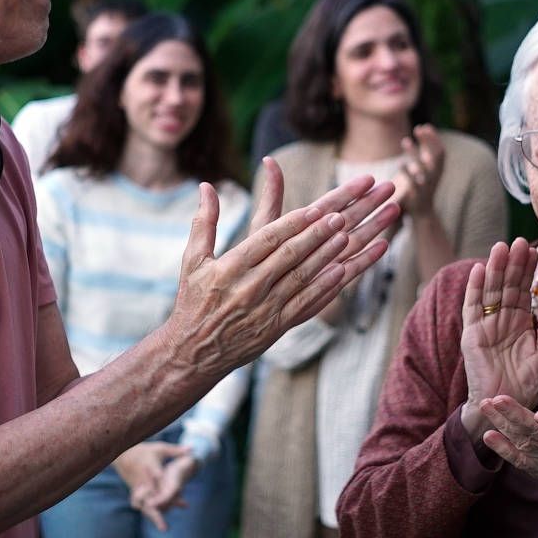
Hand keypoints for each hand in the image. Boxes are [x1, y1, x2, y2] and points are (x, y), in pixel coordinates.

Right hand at [112, 441, 189, 531]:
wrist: (123, 455)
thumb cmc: (145, 451)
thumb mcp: (160, 449)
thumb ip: (175, 451)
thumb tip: (192, 449)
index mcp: (150, 467)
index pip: (158, 480)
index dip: (164, 490)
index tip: (170, 497)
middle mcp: (143, 480)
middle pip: (150, 498)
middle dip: (156, 512)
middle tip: (164, 526)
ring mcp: (138, 488)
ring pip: (145, 505)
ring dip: (154, 516)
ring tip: (164, 527)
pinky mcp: (136, 493)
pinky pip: (144, 504)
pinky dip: (152, 512)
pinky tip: (162, 521)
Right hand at [162, 158, 398, 375]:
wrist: (194, 351)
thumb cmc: (194, 300)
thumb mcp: (192, 260)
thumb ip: (204, 222)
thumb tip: (207, 186)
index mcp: (230, 268)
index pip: (267, 240)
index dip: (293, 224)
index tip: (314, 209)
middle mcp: (250, 287)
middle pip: (289, 256)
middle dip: (316, 235)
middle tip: (339, 217)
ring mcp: (266, 309)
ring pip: (301, 278)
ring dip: (325, 257)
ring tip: (345, 237)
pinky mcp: (276, 327)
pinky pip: (306, 304)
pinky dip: (325, 288)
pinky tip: (342, 273)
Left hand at [391, 125, 444, 217]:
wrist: (423, 213)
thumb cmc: (423, 184)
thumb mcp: (427, 166)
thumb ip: (426, 149)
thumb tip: (423, 127)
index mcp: (439, 169)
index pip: (441, 151)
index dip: (435, 138)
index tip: (425, 125)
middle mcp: (435, 176)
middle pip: (435, 156)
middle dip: (428, 142)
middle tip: (417, 128)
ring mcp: (427, 186)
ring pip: (423, 168)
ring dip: (414, 153)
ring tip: (405, 140)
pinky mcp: (417, 195)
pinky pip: (413, 183)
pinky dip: (408, 172)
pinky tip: (400, 162)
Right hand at [458, 239, 537, 442]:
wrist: (507, 407)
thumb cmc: (527, 385)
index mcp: (521, 322)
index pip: (524, 289)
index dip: (529, 270)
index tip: (535, 249)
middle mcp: (502, 319)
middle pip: (506, 285)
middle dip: (512, 263)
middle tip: (518, 240)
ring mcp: (485, 326)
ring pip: (489, 291)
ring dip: (494, 269)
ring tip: (500, 247)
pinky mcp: (471, 335)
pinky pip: (472, 308)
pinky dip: (473, 289)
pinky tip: (478, 270)